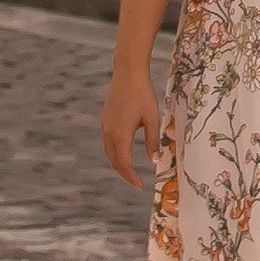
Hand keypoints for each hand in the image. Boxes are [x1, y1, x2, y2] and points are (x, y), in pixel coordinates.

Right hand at [100, 62, 164, 187]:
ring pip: (109, 152)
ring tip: (131, 170)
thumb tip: (154, 160)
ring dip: (119, 163)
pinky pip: (107, 142)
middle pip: (114, 161)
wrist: (128, 74)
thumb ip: (152, 141)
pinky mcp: (104, 119)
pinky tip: (124, 151)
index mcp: (121, 135)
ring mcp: (104, 126)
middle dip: (125, 174)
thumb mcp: (152, 119)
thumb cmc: (143, 95)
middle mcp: (109, 133)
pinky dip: (115, 152)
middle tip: (137, 182)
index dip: (132, 178)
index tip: (140, 186)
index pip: (124, 164)